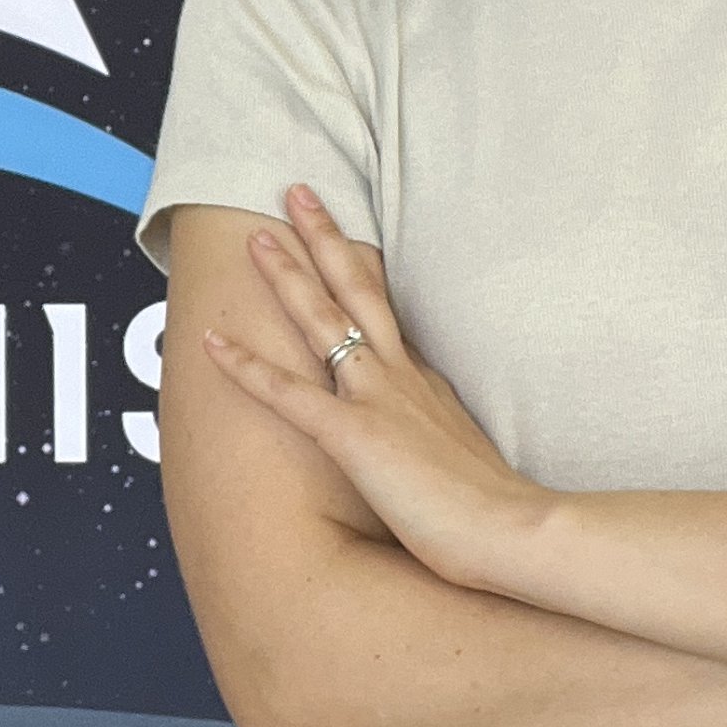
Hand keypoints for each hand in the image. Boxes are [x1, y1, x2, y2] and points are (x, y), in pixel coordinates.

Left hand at [200, 186, 538, 591]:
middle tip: (297, 194)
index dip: (361, 276)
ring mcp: (376, 399)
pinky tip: (210, 341)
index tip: (343, 246)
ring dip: (285, 275)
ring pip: (321, 319)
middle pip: (357, 289)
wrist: (516, 533)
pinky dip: (244, 365)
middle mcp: (401, 378)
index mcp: (428, 385)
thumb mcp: (476, 467)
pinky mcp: (352, 434)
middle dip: (324, 238)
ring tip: (255, 236)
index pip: (386, 318)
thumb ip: (453, 449)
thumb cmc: (501, 517)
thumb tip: (451, 455)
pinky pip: (285, 392)